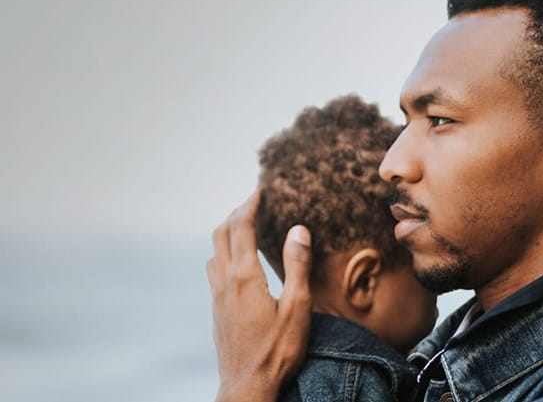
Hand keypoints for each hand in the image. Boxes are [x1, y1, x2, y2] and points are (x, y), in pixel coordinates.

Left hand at [207, 192, 312, 401]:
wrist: (247, 386)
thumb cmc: (276, 350)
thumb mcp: (297, 306)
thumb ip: (297, 265)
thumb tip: (297, 229)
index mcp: (245, 276)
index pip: (242, 227)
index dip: (250, 205)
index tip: (260, 191)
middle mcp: (225, 281)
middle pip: (221, 234)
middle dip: (235, 213)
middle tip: (252, 203)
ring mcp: (217, 296)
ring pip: (214, 251)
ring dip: (226, 232)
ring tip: (242, 227)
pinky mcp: (216, 309)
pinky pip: (214, 269)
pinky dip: (222, 252)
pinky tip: (235, 263)